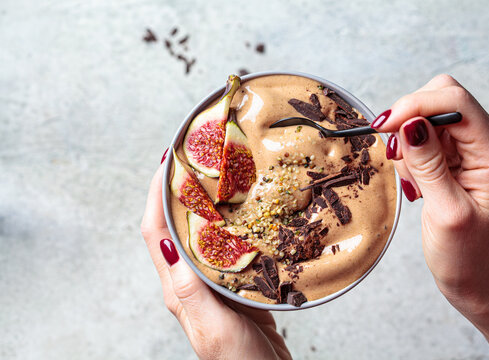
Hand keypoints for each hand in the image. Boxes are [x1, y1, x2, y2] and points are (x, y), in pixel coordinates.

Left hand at [141, 164, 290, 359]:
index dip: (156, 194)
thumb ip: (191, 290)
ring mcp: (212, 282)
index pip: (156, 232)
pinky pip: (227, 245)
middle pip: (174, 225)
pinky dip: (230, 221)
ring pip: (201, 232)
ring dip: (204, 201)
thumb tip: (165, 244)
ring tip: (220, 174)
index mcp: (179, 289)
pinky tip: (245, 209)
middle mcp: (190, 281)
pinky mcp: (234, 284)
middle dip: (179, 189)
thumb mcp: (213, 328)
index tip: (167, 161)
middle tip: (196, 158)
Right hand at [372, 74, 488, 358]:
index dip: (415, 105)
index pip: (456, 102)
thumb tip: (409, 123)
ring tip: (414, 181)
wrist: (474, 275)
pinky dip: (409, 154)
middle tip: (397, 155)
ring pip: (427, 116)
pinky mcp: (454, 158)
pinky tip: (416, 183)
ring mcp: (470, 149)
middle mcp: (486, 143)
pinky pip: (422, 137)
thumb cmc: (466, 253)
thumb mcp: (446, 211)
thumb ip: (428, 164)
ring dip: (407, 141)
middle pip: (441, 98)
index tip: (384, 126)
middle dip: (409, 119)